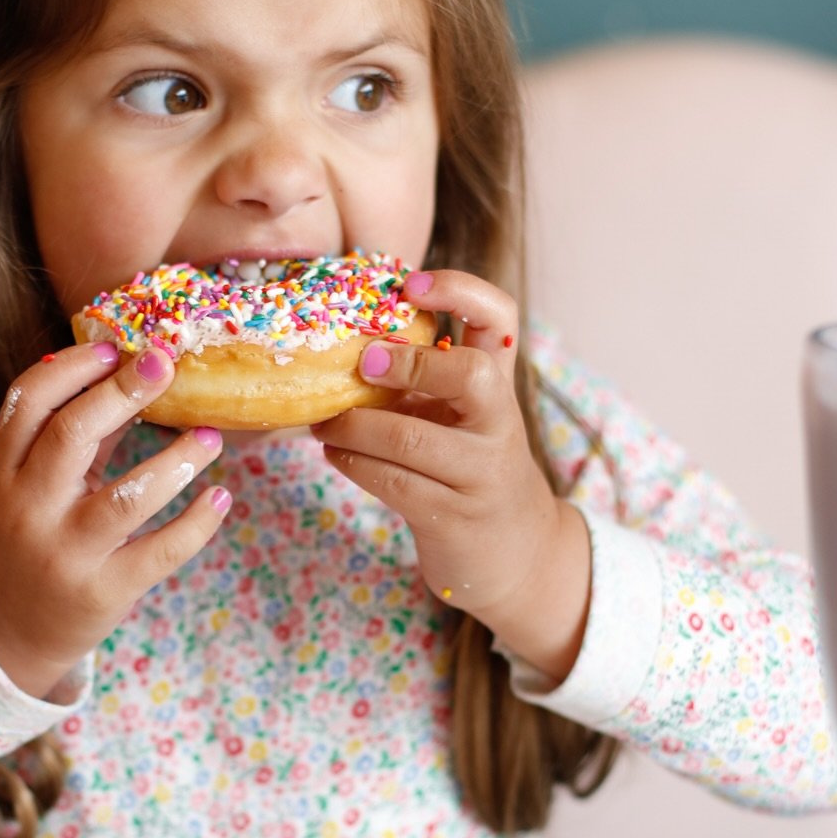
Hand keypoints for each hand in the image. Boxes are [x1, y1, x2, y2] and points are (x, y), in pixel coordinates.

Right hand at [0, 343, 229, 699]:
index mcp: (6, 475)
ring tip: (210, 437)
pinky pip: (160, 551)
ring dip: (175, 461)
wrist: (6, 633)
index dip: (70, 369)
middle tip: (165, 364)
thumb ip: (74, 441)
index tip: (114, 349)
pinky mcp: (103, 592)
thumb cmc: (28, 542)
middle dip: (122, 394)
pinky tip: (220, 498)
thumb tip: (131, 379)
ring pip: (125, 498)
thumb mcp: (30, 489)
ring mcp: (66, 554)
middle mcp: (30, 510)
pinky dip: (197, 523)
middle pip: (71, 436)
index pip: (26, 404)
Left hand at [312, 269, 591, 681]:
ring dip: (354, 425)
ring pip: (412, 439)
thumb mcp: (459, 414)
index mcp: (498, 384)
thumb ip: (423, 378)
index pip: (499, 319)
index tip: (410, 285)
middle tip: (363, 363)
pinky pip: (393, 482)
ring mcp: (481, 472)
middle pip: (471, 375)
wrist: (514, 553)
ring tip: (322, 421)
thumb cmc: (468, 467)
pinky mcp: (454, 516)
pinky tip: (335, 451)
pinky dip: (352, 462)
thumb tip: (342, 339)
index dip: (460, 290)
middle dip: (410, 364)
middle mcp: (499, 423)